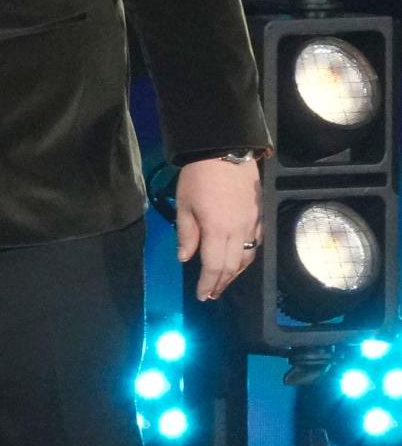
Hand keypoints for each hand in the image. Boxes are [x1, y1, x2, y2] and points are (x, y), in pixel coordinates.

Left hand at [175, 158, 262, 300]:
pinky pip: (256, 242)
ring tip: (224, 281)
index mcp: (217, 231)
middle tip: (212, 294)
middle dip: (222, 283)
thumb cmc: (199, 176)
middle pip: (233, 266)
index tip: (202, 296)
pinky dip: (247, 256)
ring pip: (248, 256)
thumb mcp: (184, 205)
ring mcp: (252, 223)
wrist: (226, 149)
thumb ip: (186, 234)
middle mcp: (239, 231)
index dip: (208, 284)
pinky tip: (240, 259)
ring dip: (236, 273)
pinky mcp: (259, 214)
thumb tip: (185, 258)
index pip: (214, 267)